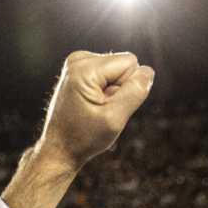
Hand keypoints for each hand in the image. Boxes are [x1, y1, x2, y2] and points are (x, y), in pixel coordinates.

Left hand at [37, 51, 155, 172]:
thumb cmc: (84, 138)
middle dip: (120, 88)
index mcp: (84, 69)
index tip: (107, 106)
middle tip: (101, 109)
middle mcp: (78, 60)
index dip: (128, 88)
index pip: (131, 63)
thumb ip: (135, 92)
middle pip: (125, 64)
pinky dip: (106, 90)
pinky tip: (92, 104)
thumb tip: (147, 71)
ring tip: (95, 108)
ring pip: (119, 69)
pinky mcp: (79, 69)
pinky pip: (110, 73)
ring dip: (113, 91)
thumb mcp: (115, 118)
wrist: (60, 148)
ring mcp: (77, 63)